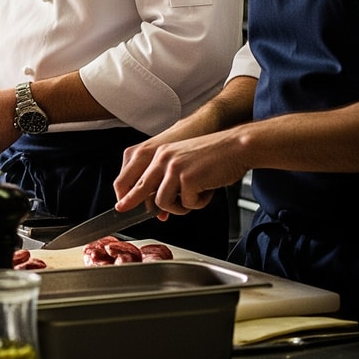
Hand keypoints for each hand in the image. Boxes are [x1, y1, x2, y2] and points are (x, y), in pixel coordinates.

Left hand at [114, 125, 246, 216]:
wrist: (237, 146)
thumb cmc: (214, 156)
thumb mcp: (183, 161)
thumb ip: (168, 179)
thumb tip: (157, 206)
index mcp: (160, 153)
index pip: (134, 175)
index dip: (126, 193)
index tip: (121, 204)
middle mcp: (163, 159)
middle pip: (140, 189)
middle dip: (136, 205)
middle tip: (128, 212)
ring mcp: (174, 168)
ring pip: (162, 202)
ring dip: (179, 207)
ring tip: (194, 199)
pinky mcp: (187, 178)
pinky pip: (186, 204)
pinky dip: (198, 203)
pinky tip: (207, 192)